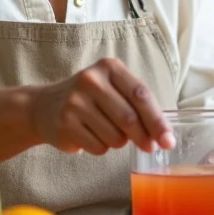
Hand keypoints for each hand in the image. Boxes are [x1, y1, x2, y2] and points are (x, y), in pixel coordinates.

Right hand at [29, 58, 174, 155]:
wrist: (45, 106)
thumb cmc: (91, 99)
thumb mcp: (113, 89)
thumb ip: (137, 105)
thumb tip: (163, 136)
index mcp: (109, 67)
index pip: (140, 95)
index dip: (157, 120)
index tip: (168, 140)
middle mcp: (91, 80)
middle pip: (129, 118)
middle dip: (144, 137)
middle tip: (149, 147)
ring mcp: (75, 101)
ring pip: (115, 137)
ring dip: (118, 142)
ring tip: (105, 131)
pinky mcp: (65, 123)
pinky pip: (98, 147)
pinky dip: (101, 148)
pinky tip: (90, 136)